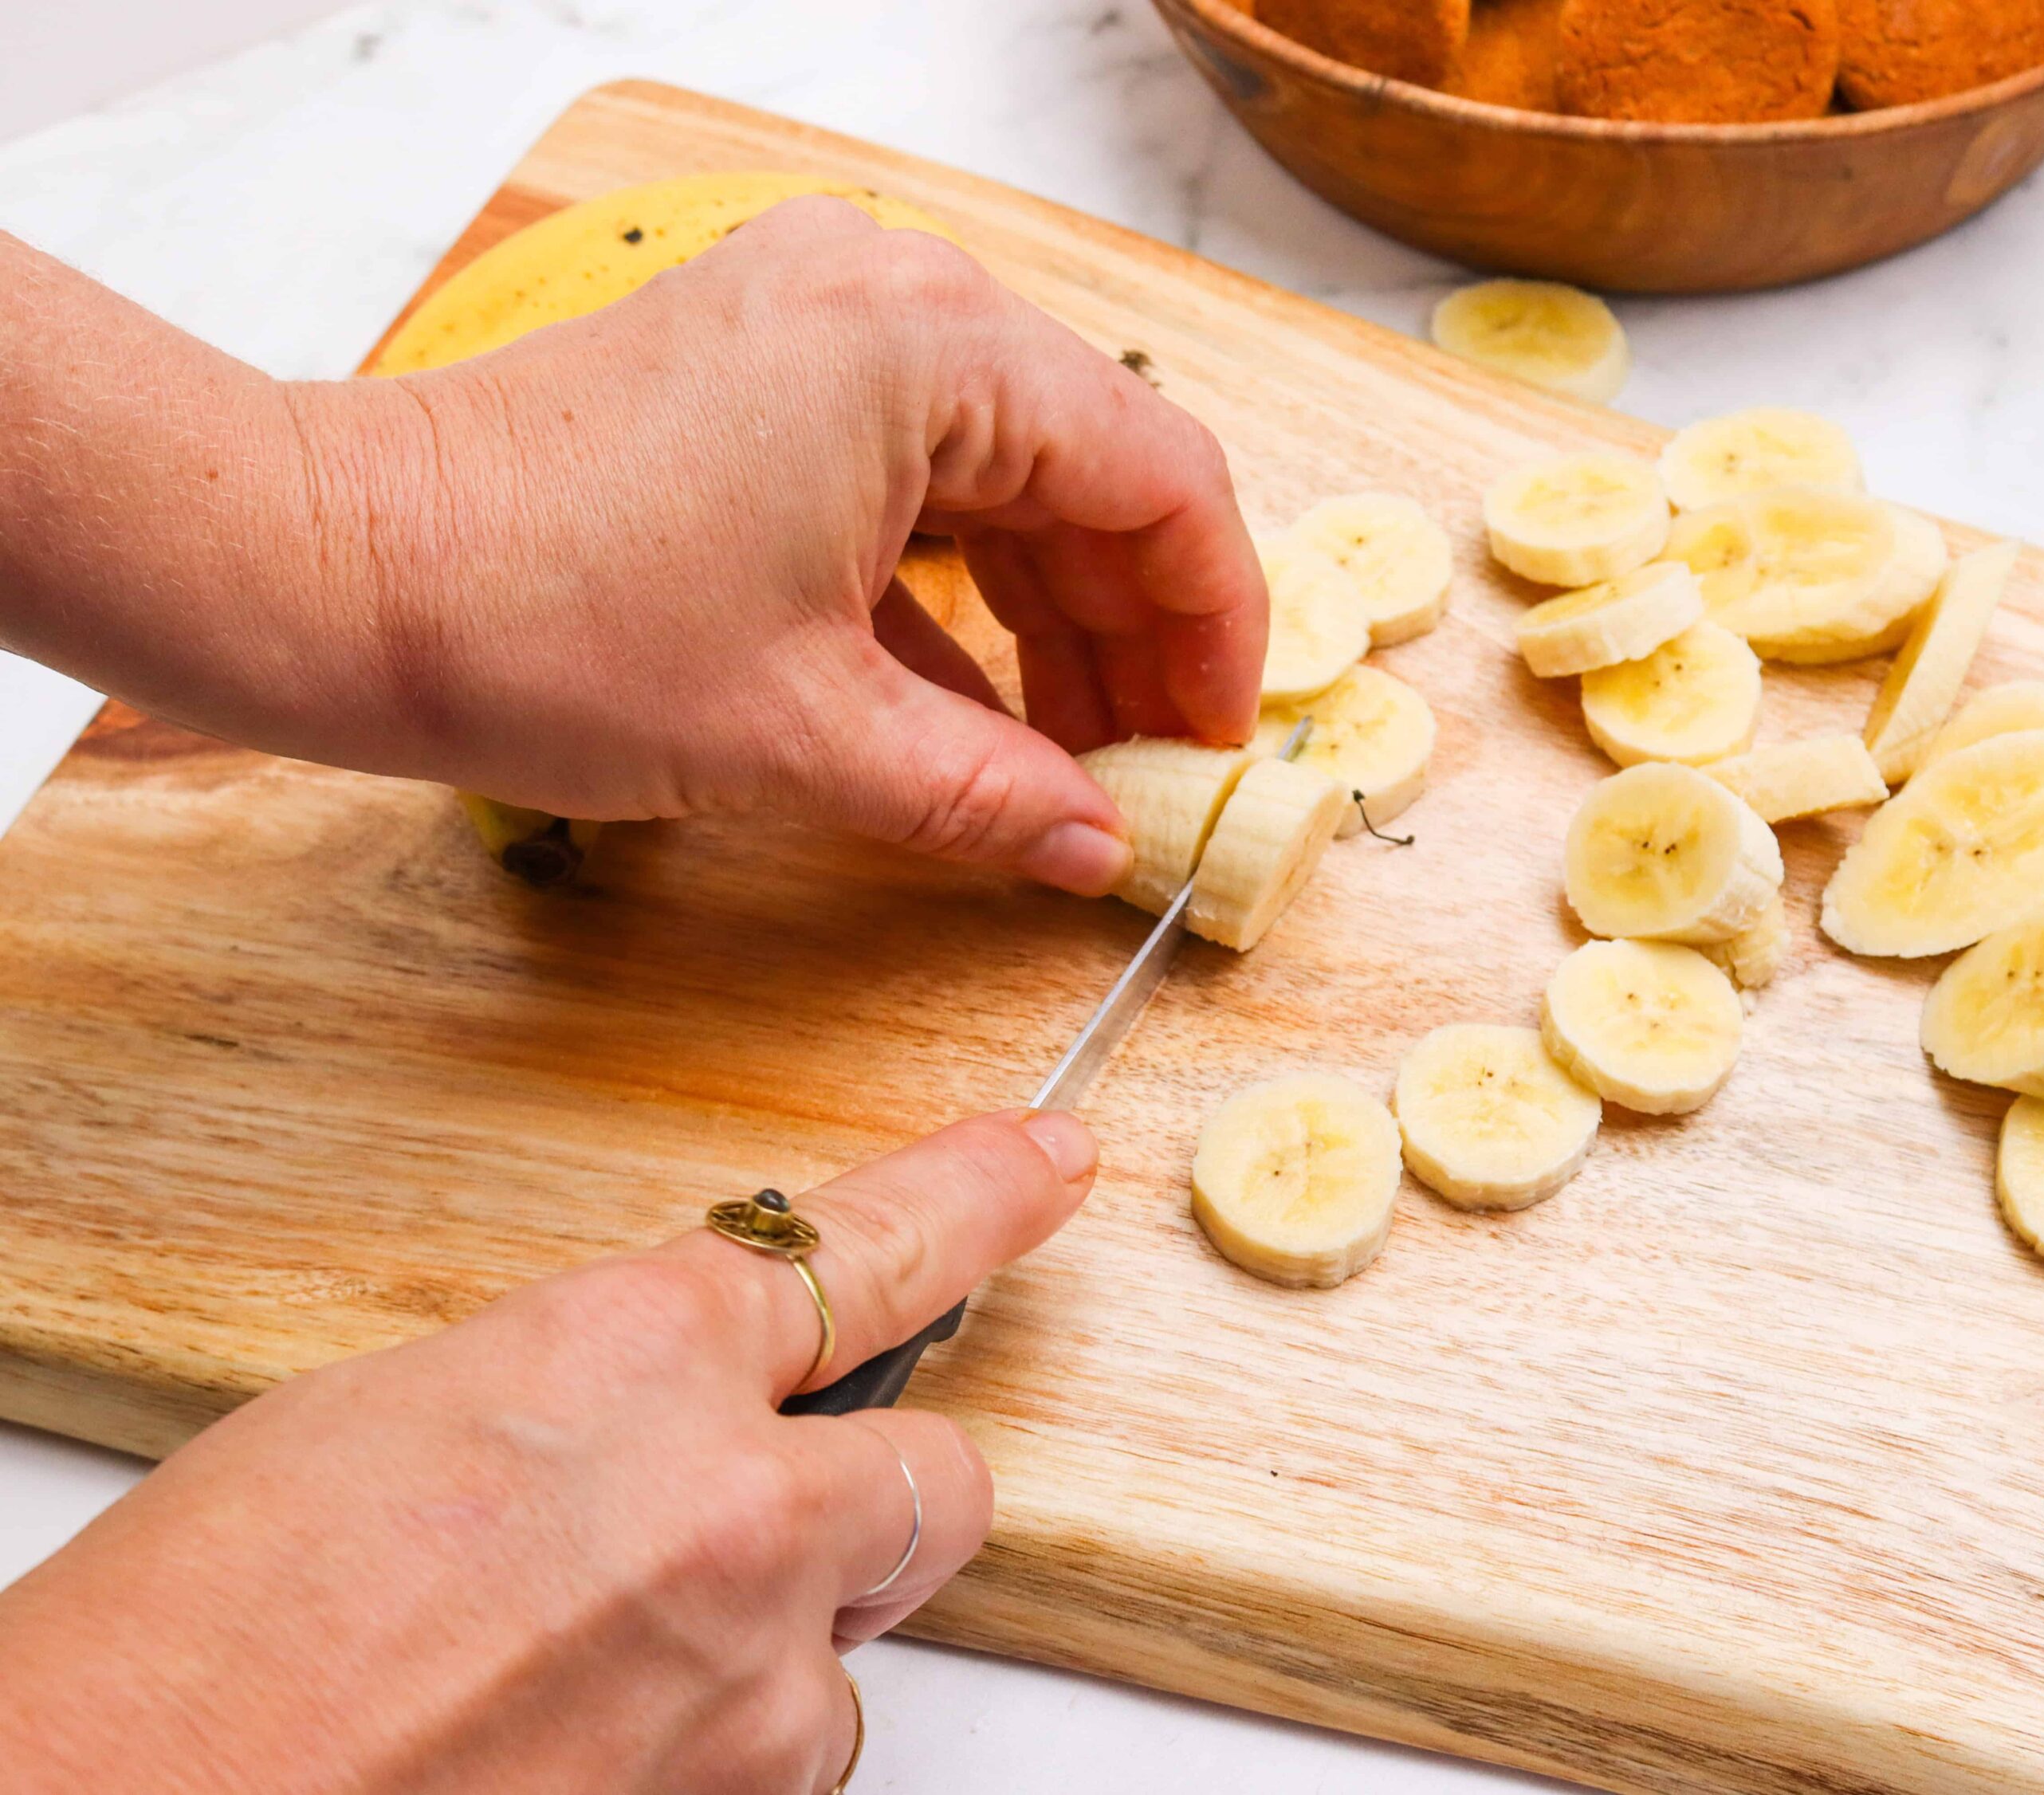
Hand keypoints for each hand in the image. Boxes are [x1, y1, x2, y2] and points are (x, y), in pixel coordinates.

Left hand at [0, 212, 1267, 895]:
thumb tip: (1099, 848)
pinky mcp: (759, 370)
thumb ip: (985, 795)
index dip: (1214, 626)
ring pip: (1006, 475)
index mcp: (928, 349)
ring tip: (1065, 757)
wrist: (332, 572)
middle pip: (1091, 471)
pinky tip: (972, 708)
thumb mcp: (803, 739)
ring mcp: (817, 321)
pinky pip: (914, 474)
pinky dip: (955, 589)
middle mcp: (888, 297)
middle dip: (1131, 631)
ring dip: (1048, 617)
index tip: (1216, 741)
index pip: (1160, 479)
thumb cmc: (544, 624)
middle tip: (1147, 770)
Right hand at [0, 1109, 1096, 1794]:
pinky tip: (570, 1745)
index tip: (1044, 1170)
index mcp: (635, 1360)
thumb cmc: (197, 1640)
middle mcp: (733, 1516)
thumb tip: (652, 1428)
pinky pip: (779, 1757)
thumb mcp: (401, 1426)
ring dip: (762, 1645)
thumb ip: (587, 1405)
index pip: (872, 1246)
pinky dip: (706, 1748)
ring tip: (576, 1670)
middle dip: (872, 1489)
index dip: (977, 1196)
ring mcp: (749, 1686)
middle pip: (939, 1477)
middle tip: (758, 1513)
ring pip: (847, 1646)